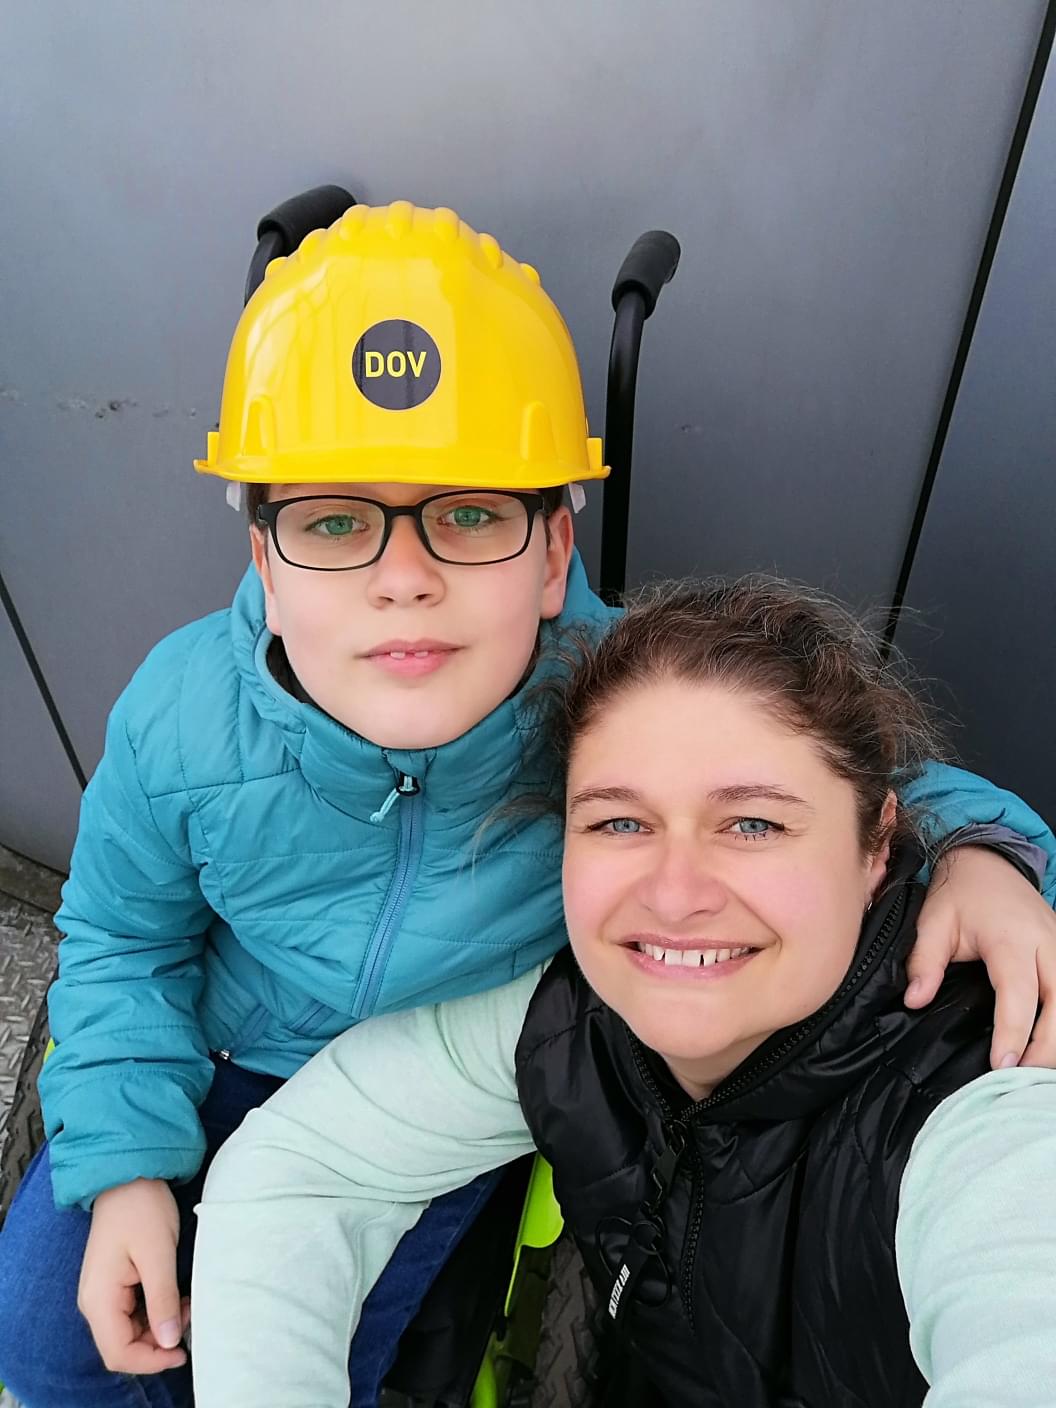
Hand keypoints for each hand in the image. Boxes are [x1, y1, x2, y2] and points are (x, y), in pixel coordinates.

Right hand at [78, 1177, 189, 1373]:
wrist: (128, 1175)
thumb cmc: (141, 1209)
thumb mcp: (158, 1254)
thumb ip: (162, 1300)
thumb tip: (170, 1343)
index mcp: (99, 1299)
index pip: (118, 1353)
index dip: (151, 1361)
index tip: (182, 1352)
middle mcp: (94, 1302)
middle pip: (122, 1346)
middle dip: (158, 1342)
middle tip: (189, 1317)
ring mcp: (102, 1293)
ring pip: (129, 1331)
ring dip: (159, 1326)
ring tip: (185, 1303)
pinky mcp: (113, 1283)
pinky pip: (132, 1313)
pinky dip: (155, 1312)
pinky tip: (175, 1296)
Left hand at [906, 846, 1055, 1068]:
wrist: (989, 863)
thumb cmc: (959, 894)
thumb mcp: (932, 921)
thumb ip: (924, 961)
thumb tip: (915, 1000)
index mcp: (1011, 938)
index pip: (1019, 993)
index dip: (1012, 1032)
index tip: (1002, 1066)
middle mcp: (1047, 944)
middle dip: (1045, 1048)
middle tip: (1019, 1079)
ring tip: (1032, 1070)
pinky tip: (1045, 1046)